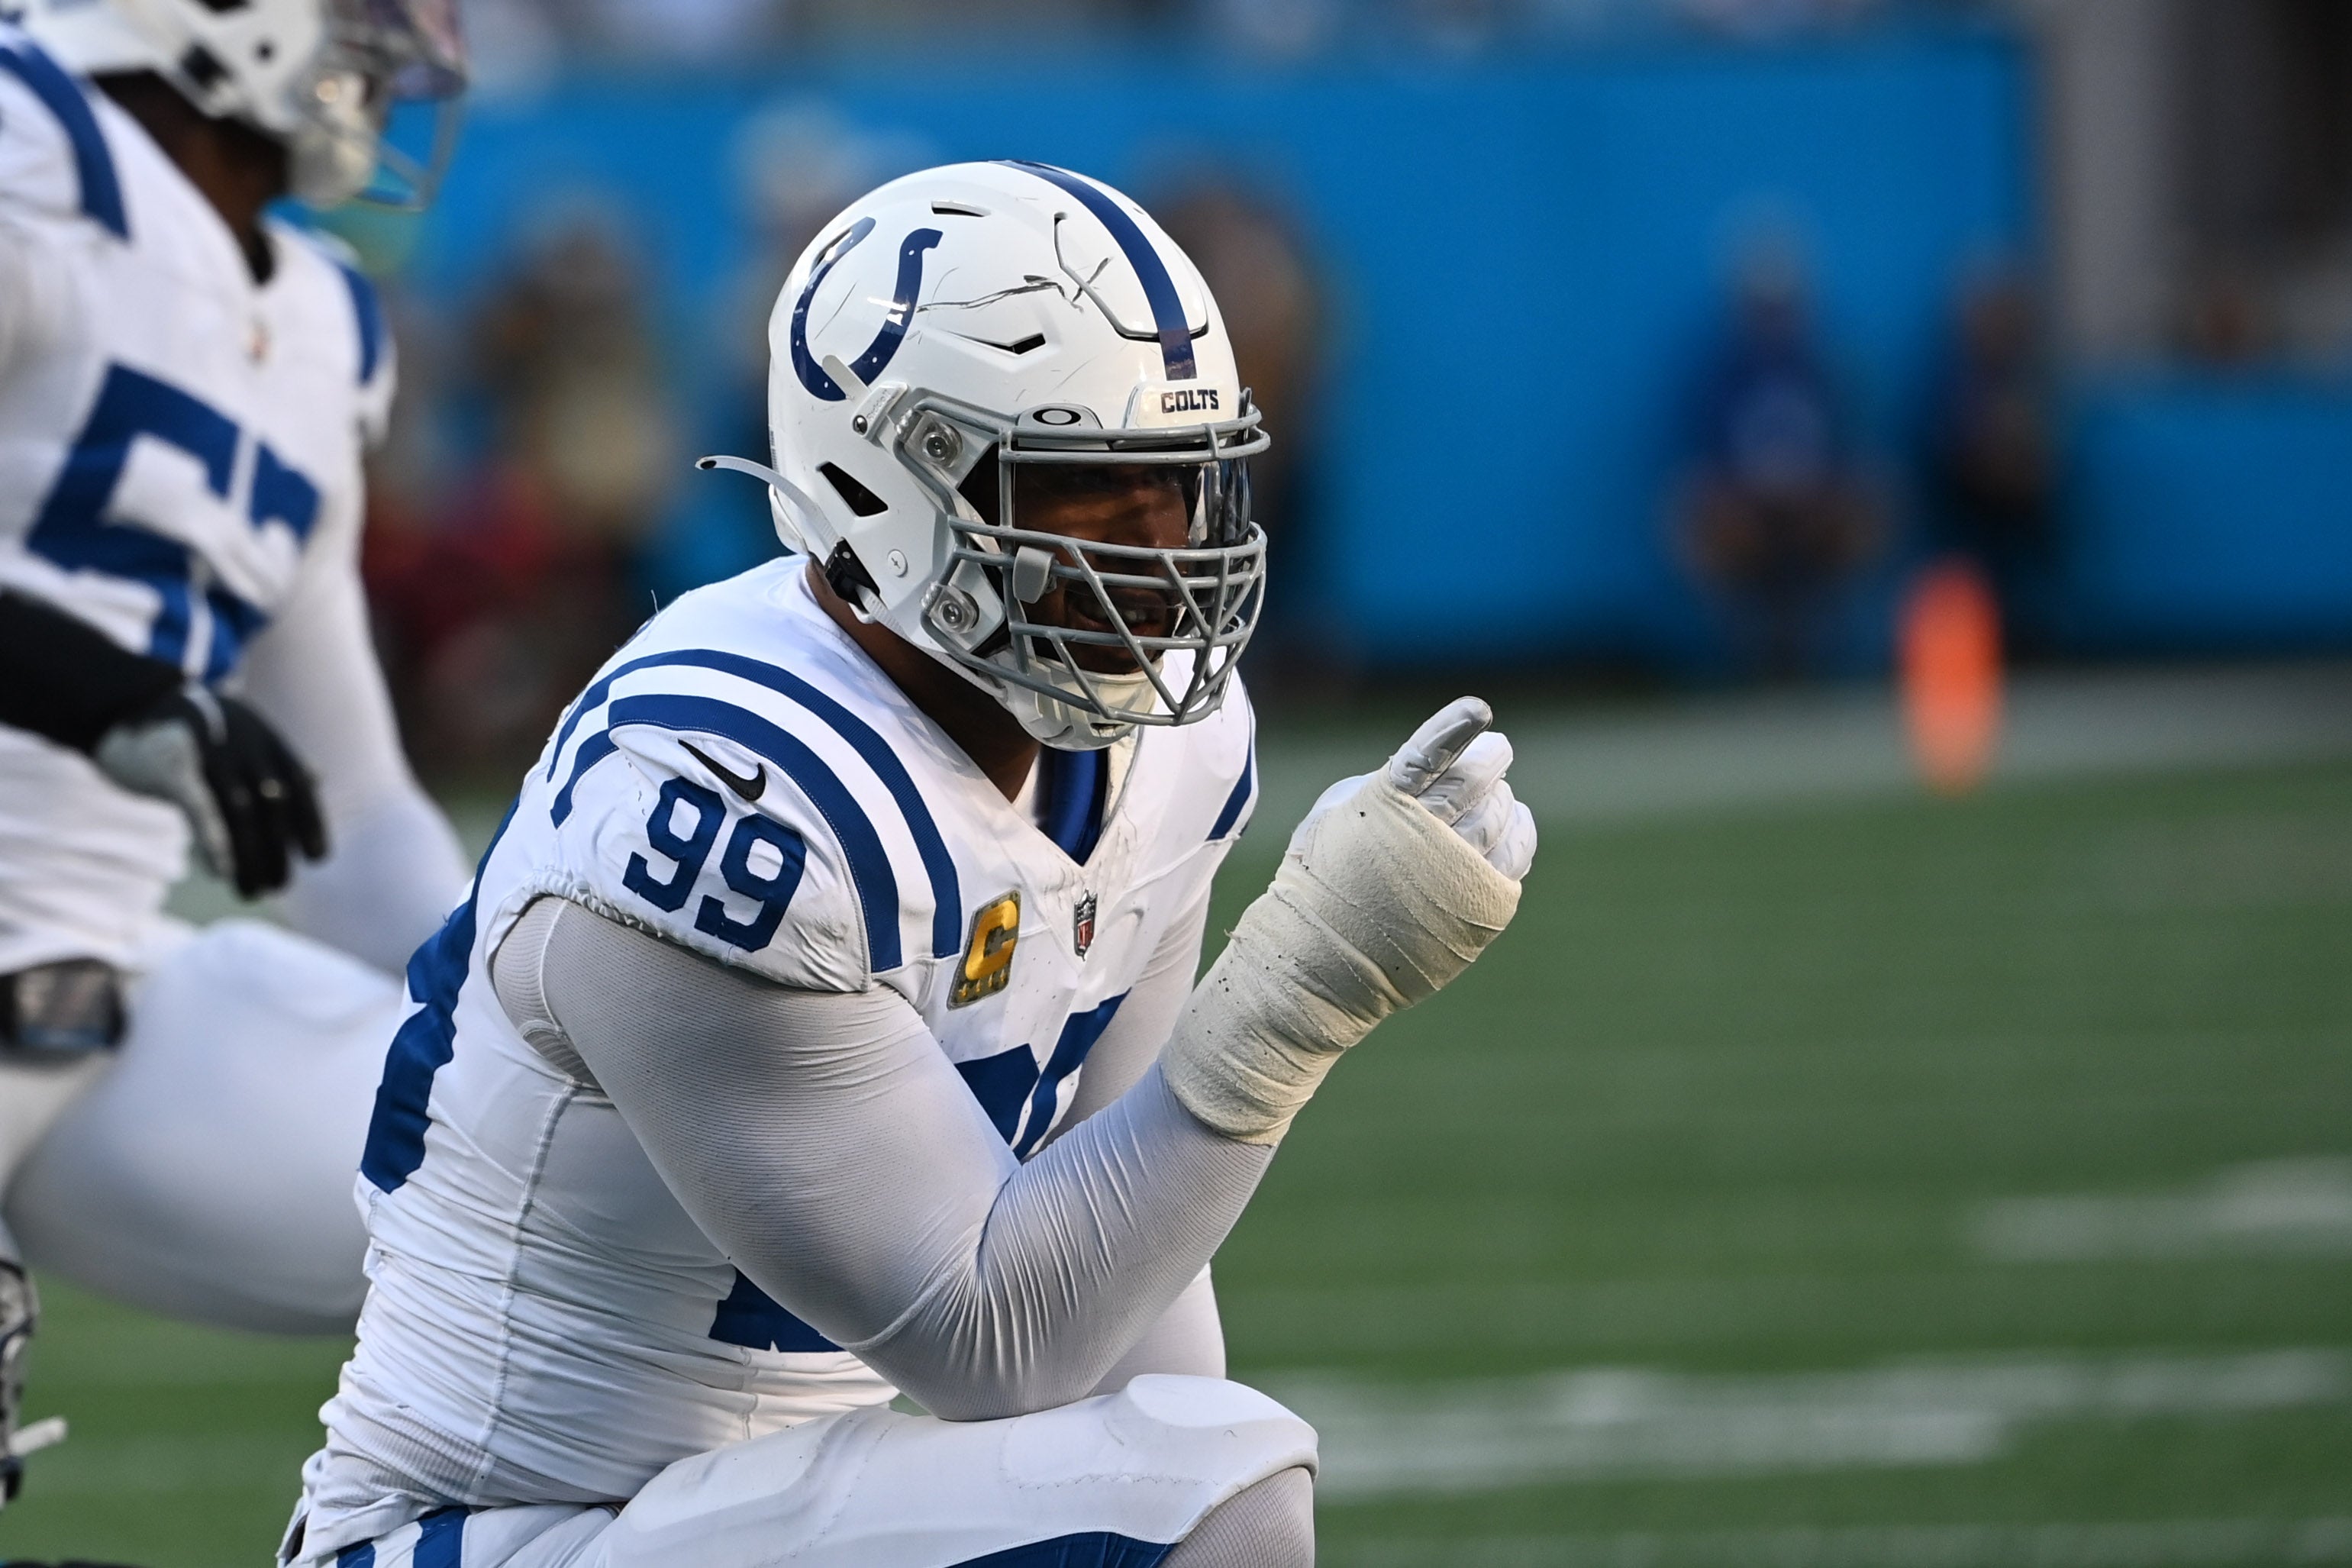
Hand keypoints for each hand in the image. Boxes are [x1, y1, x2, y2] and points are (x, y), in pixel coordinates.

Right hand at [92, 685, 326, 896]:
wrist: (125, 702)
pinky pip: (200, 806)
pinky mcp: (171, 766)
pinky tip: (222, 872)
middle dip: (279, 849)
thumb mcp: (241, 733)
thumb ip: (275, 759)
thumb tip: (316, 778)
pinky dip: (214, 840)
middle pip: (272, 805)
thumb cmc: (191, 729)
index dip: (312, 821)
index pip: (300, 784)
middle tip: (279, 886)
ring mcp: (209, 753)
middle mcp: (244, 744)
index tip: (317, 857)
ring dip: (250, 857)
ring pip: (240, 813)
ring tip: (252, 892)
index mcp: (264, 739)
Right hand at [1165, 697, 1530, 1143]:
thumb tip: (1436, 764)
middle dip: (1491, 758)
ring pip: (1500, 816)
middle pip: (1475, 781)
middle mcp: (1423, 838)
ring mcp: (1455, 876)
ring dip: (1502, 797)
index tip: (1479, 710)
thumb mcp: (1336, 815)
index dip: (1454, 729)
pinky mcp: (1480, 910)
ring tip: (1497, 792)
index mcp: (1380, 806)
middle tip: (1496, 750)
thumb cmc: (1323, 879)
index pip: (1426, 756)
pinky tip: (1514, 822)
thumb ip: (1384, 783)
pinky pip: (1516, 857)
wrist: (1322, 959)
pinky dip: (1520, 832)